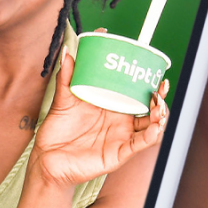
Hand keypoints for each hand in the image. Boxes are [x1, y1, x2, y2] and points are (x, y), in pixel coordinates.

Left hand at [31, 46, 169, 187]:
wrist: (47, 157)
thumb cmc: (58, 129)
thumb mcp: (63, 98)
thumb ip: (67, 75)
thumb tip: (68, 51)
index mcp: (112, 105)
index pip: (136, 91)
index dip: (148, 81)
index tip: (151, 66)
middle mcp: (120, 120)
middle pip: (149, 108)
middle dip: (160, 97)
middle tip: (160, 86)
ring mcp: (121, 136)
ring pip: (151, 126)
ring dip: (160, 115)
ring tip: (159, 106)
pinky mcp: (118, 153)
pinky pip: (139, 144)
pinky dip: (151, 136)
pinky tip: (155, 127)